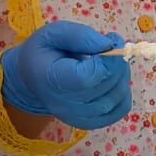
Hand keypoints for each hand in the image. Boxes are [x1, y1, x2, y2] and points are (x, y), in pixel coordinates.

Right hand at [0, 21, 131, 129]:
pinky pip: (119, 110)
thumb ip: (80, 36)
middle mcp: (64, 104)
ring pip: (115, 100)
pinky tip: (114, 79)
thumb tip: (109, 45)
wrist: (31, 79)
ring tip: (112, 61)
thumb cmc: (43, 52)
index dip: (107, 60)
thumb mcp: (53, 33)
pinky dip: (124, 93)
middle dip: (117, 63)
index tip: (111, 40)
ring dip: (122, 76)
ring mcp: (77, 117)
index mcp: (52, 79)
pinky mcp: (89, 122)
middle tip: (113, 46)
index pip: (87, 78)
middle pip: (104, 88)